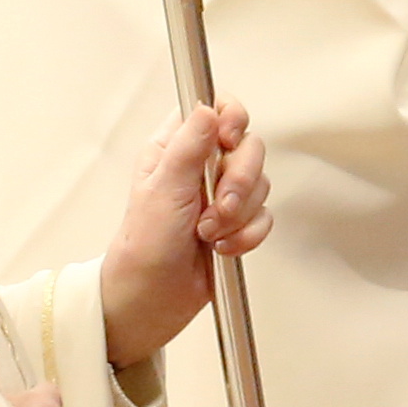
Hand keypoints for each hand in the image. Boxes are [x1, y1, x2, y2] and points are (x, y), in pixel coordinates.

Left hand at [99, 101, 268, 369]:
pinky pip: (263, 217)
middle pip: (248, 147)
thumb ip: (189, 147)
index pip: (216, 109)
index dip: (232, 119)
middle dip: (239, 180)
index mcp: (176, 148)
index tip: (228, 141)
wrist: (152, 297)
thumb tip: (207, 109)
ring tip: (209, 233)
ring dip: (238, 214)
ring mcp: (221, 195)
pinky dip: (247, 235)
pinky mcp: (238, 224)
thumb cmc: (144, 245)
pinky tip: (222, 247)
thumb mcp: (163, 189)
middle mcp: (201, 166)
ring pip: (260, 184)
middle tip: (218, 204)